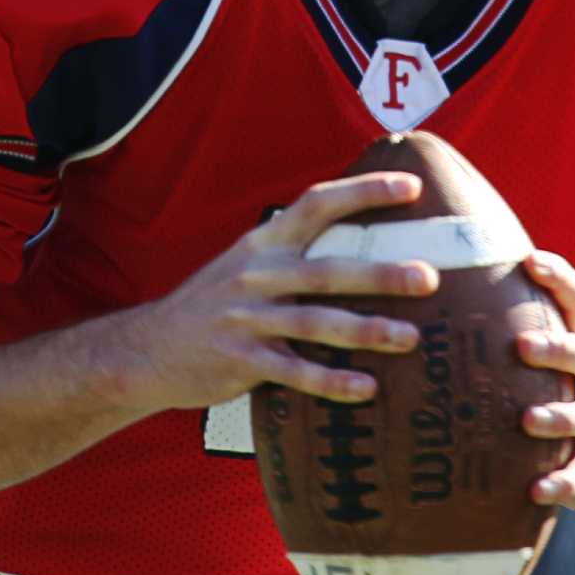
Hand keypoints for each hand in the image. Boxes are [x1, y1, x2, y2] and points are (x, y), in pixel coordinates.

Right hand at [110, 172, 439, 414]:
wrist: (145, 350)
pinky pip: (294, 372)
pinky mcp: (241, 361)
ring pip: (317, 323)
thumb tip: (363, 244)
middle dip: (381, 274)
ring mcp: (248, 319)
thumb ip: (293, 251)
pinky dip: (332, 381)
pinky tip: (367, 386)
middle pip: (328, 270)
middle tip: (429, 279)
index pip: (318, 205)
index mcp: (264, 244)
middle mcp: (258, 275)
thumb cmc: (213, 304)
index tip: (410, 188)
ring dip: (367, 330)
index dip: (364, 192)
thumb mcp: (246, 263)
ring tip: (411, 337)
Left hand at [517, 250, 574, 539]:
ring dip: (560, 417)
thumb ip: (532, 322)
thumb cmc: (572, 393)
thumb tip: (478, 269)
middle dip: (558, 348)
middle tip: (521, 346)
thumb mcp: (564, 357)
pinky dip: (563, 483)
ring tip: (528, 420)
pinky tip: (539, 488)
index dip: (560, 278)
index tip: (529, 260)